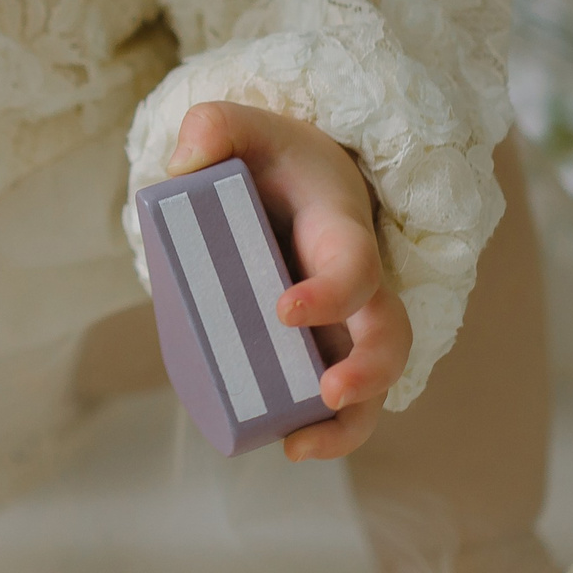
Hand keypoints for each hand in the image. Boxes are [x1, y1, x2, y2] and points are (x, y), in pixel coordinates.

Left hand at [165, 102, 410, 461]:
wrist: (290, 180)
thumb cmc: (269, 159)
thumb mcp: (243, 127)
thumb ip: (213, 126)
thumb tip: (184, 166)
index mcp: (341, 229)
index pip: (355, 263)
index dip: (330, 291)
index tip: (282, 311)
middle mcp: (358, 283)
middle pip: (389, 332)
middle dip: (368, 368)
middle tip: (328, 392)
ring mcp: (345, 322)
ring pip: (374, 381)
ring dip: (350, 420)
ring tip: (299, 446)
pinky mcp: (323, 349)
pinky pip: (342, 400)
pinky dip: (327, 431)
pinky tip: (286, 446)